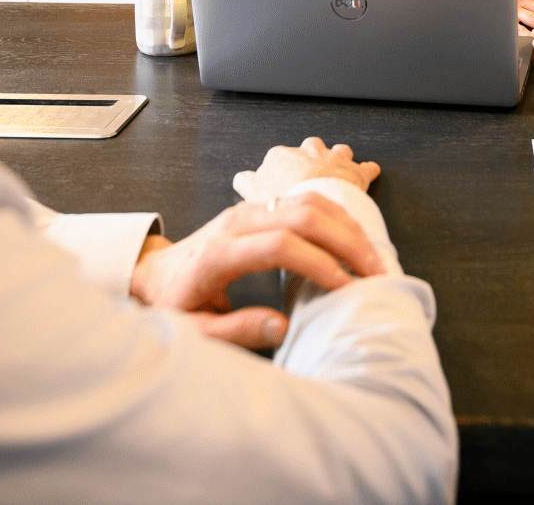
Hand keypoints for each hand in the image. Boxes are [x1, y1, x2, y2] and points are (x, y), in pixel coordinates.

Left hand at [130, 191, 385, 349]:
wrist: (156, 273)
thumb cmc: (175, 306)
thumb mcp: (194, 331)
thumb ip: (235, 331)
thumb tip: (281, 327)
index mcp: (219, 253)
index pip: (281, 246)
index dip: (320, 266)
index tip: (348, 291)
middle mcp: (237, 222)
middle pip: (304, 216)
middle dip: (347, 244)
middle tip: (377, 275)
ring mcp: (250, 209)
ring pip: (310, 203)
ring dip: (348, 229)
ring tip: (374, 261)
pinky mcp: (260, 207)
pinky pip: (306, 201)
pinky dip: (337, 219)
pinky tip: (355, 243)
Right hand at [231, 136, 380, 201]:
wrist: (310, 211)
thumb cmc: (279, 204)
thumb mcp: (252, 196)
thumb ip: (248, 185)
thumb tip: (241, 178)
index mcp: (280, 157)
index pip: (279, 157)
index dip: (284, 168)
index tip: (286, 177)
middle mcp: (307, 152)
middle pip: (311, 147)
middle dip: (314, 156)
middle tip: (316, 169)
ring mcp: (332, 159)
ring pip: (339, 151)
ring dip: (340, 160)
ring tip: (341, 170)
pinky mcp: (355, 172)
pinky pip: (366, 168)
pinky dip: (367, 171)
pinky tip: (369, 173)